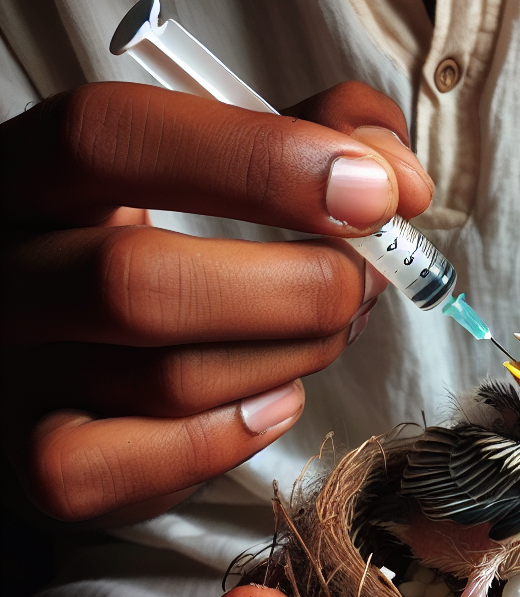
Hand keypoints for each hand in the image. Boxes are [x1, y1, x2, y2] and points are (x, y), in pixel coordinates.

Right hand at [1, 80, 432, 523]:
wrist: (82, 358)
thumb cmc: (175, 246)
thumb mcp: (229, 164)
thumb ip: (319, 133)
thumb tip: (403, 180)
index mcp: (38, 169)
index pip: (113, 136)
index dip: (257, 159)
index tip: (373, 191)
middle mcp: (3, 268)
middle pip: (142, 280)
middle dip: (299, 288)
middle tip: (366, 283)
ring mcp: (15, 373)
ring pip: (170, 380)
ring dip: (292, 358)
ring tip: (328, 333)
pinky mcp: (42, 463)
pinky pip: (153, 461)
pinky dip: (240, 434)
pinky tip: (272, 401)